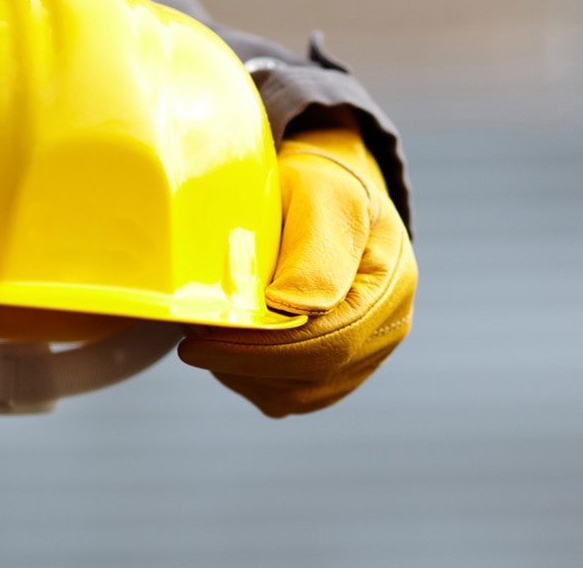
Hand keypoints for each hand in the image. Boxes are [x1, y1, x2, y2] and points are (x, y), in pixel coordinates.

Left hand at [177, 113, 415, 416]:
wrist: (327, 194)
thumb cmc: (319, 186)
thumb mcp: (320, 196)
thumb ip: (314, 249)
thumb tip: (292, 306)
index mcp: (390, 284)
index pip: (330, 340)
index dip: (263, 349)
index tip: (203, 340)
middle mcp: (386, 329)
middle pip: (315, 375)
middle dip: (245, 363)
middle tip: (192, 343)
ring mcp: (365, 355)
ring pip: (299, 393)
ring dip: (246, 373)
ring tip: (211, 335)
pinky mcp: (338, 371)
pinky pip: (292, 394)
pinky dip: (253, 378)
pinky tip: (232, 345)